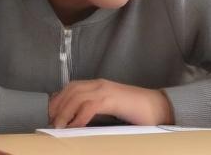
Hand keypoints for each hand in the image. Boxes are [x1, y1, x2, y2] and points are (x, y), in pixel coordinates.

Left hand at [48, 81, 172, 128]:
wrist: (160, 108)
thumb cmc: (137, 112)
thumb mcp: (112, 110)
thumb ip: (97, 111)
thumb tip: (80, 123)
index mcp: (98, 85)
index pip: (72, 88)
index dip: (60, 100)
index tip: (51, 113)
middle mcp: (99, 84)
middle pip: (71, 91)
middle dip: (58, 105)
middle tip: (50, 121)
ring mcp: (106, 90)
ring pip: (77, 96)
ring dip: (65, 111)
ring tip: (58, 126)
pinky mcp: (112, 99)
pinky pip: (90, 106)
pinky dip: (79, 116)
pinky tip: (74, 126)